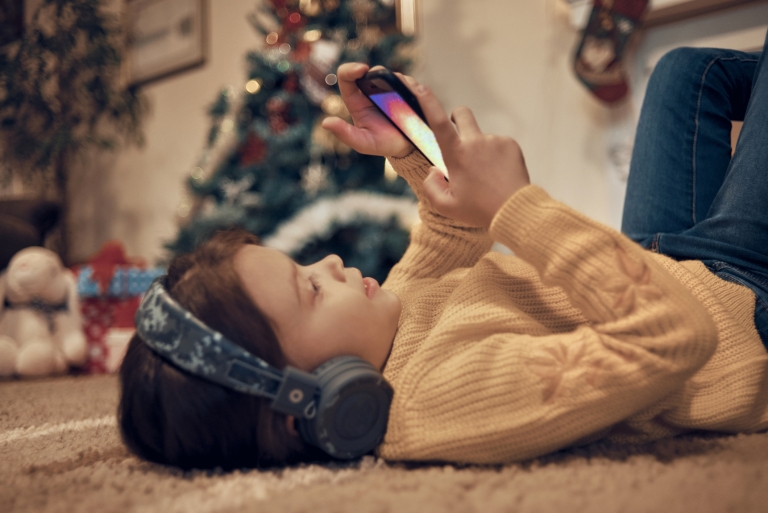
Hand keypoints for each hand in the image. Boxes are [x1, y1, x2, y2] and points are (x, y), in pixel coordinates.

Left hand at [321, 63, 414, 157]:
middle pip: (372, 72)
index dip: (350, 69)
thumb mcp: (363, 143)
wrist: (406, 147)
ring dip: (397, 83)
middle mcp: (372, 91)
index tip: (362, 69)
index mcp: (356, 101)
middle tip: (389, 86)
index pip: (346, 77)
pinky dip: (410, 87)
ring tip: (403, 101)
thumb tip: (325, 123)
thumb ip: (345, 134)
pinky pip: (408, 81)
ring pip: (391, 75)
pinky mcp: (405, 90)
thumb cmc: (381, 144)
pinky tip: (412, 101)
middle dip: (379, 74)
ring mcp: (389, 90)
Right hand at [406, 82, 529, 227]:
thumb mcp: (446, 207)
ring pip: (481, 138)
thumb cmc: (479, 210)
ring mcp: (495, 141)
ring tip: (487, 177)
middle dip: (456, 118)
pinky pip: (498, 145)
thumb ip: (431, 187)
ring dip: (480, 151)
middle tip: (458, 136)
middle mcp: (475, 142)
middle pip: (462, 114)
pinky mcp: (510, 144)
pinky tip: (500, 174)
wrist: (516, 211)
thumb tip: (433, 171)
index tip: (419, 86)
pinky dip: (496, 156)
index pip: (438, 123)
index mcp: (456, 155)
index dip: (428, 102)